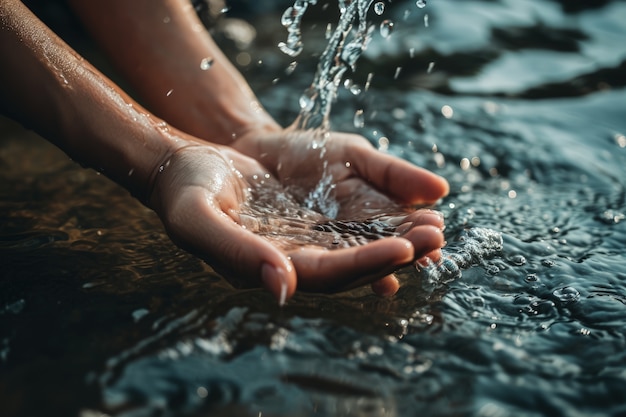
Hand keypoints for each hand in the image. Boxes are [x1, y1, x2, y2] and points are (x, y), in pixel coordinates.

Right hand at [149, 136, 446, 303]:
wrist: (185, 166)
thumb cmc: (186, 192)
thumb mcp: (198, 219)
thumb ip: (236, 253)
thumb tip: (285, 289)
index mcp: (269, 267)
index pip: (326, 275)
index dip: (364, 265)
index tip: (403, 249)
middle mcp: (292, 260)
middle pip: (352, 265)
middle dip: (395, 253)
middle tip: (435, 238)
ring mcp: (303, 239)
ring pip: (358, 245)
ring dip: (396, 237)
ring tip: (435, 225)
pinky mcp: (309, 219)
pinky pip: (351, 224)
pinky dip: (381, 218)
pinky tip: (409, 210)